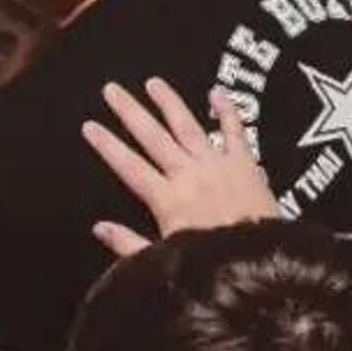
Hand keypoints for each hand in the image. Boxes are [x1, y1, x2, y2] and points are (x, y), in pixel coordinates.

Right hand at [80, 79, 279, 256]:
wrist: (262, 267)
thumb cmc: (211, 268)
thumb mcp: (164, 261)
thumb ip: (128, 244)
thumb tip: (99, 227)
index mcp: (167, 199)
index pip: (129, 166)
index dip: (107, 145)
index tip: (89, 125)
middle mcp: (189, 174)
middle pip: (153, 137)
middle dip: (130, 112)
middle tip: (112, 89)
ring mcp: (218, 165)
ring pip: (188, 126)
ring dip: (169, 103)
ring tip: (153, 82)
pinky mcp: (245, 164)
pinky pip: (235, 132)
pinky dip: (226, 111)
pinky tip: (216, 93)